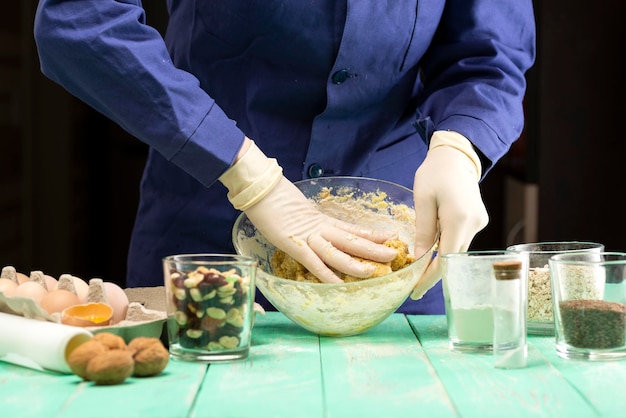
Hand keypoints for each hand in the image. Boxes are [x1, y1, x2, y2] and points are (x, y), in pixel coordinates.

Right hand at [220, 139, 397, 282]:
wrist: (260, 188)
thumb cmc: (275, 198)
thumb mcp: (299, 210)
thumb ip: (310, 220)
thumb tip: (316, 228)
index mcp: (321, 220)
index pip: (352, 229)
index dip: (372, 234)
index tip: (390, 236)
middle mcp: (320, 228)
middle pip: (351, 239)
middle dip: (373, 248)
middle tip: (394, 254)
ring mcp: (307, 236)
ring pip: (336, 252)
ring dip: (355, 263)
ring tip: (374, 271)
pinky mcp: (293, 244)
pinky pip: (313, 261)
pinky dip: (326, 274)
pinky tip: (339, 284)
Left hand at [410, 131, 488, 298]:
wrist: (456, 156)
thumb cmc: (434, 173)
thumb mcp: (423, 200)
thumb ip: (423, 231)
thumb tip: (419, 260)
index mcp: (458, 218)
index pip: (445, 259)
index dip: (430, 278)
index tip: (415, 290)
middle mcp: (474, 224)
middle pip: (453, 258)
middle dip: (434, 273)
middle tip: (414, 286)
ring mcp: (479, 222)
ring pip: (458, 250)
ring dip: (441, 260)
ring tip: (420, 271)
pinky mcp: (479, 220)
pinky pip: (462, 240)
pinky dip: (448, 247)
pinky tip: (434, 251)